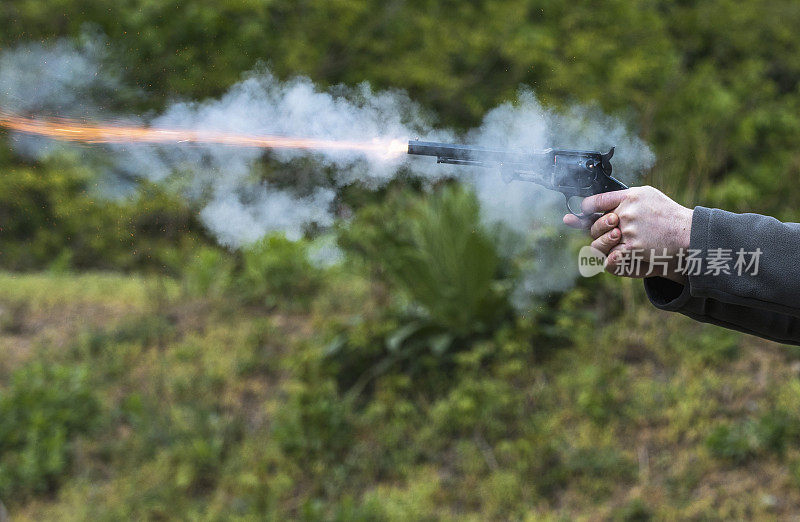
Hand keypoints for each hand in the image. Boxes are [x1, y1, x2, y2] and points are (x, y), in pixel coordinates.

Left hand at [563, 186, 692, 282]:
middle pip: (595, 225)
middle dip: (596, 232)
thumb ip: (625, 198)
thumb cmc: (668, 216)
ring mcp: (628, 230)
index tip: (581, 212)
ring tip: (614, 245)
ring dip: (603, 247)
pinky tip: (619, 256)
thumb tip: (603, 204)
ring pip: (599, 244)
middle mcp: (627, 211)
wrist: (688, 234)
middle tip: (608, 234)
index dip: (585, 208)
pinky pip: (611, 256)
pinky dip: (613, 259)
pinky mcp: (632, 247)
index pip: (597, 200)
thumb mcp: (648, 197)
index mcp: (630, 196)